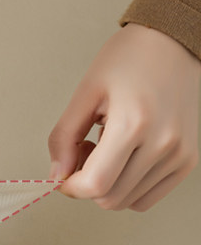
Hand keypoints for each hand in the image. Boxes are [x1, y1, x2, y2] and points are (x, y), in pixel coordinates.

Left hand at [48, 22, 200, 210]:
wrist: (173, 42)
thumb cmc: (129, 59)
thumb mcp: (84, 94)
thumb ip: (63, 139)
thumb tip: (57, 176)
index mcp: (134, 124)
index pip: (95, 185)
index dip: (71, 188)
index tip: (63, 175)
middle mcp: (163, 143)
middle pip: (109, 199)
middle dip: (86, 185)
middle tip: (85, 152)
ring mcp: (179, 154)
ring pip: (126, 202)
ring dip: (107, 186)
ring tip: (107, 150)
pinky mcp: (187, 161)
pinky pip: (146, 199)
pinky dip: (127, 188)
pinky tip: (124, 159)